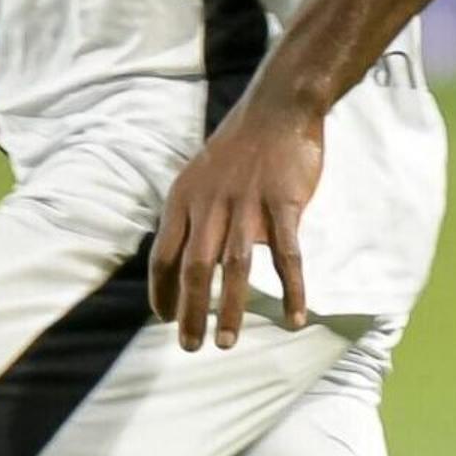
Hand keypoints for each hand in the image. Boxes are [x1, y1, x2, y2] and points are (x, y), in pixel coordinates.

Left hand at [148, 97, 321, 350]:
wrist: (277, 108)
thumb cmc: (239, 146)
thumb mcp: (199, 176)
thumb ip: (191, 214)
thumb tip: (182, 256)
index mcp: (183, 199)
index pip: (164, 255)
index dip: (162, 291)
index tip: (164, 319)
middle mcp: (209, 204)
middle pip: (195, 268)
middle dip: (190, 312)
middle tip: (190, 346)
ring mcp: (247, 205)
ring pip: (235, 268)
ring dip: (231, 309)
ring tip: (227, 342)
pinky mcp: (283, 204)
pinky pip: (286, 255)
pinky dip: (292, 289)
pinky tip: (294, 317)